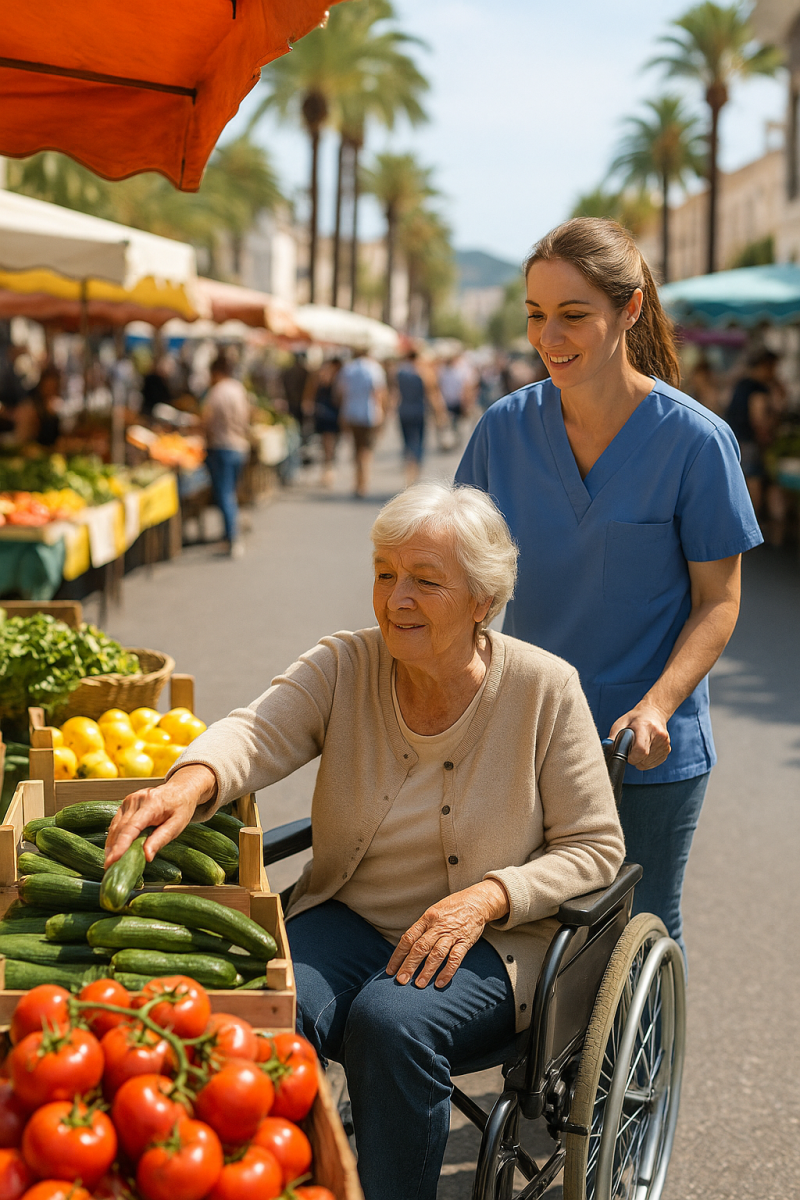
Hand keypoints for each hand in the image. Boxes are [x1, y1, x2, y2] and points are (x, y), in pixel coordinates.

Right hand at [104, 764, 216, 865]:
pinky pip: (116, 823)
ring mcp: (129, 801)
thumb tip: (146, 856)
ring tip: (110, 863)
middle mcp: (136, 800)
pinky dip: (114, 838)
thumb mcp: (177, 825)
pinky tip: (114, 850)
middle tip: (110, 868)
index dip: (121, 845)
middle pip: (120, 828)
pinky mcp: (125, 804)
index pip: (132, 827)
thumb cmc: (181, 807)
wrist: (180, 790)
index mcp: (152, 804)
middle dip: (113, 849)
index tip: (112, 860)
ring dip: (111, 845)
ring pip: (115, 827)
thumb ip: (161, 839)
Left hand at [386, 880, 508, 988]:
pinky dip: (448, 971)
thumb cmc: (451, 908)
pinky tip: (440, 982)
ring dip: (427, 970)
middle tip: (401, 980)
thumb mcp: (433, 912)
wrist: (476, 901)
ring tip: (419, 985)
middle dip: (409, 965)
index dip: (398, 954)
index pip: (409, 938)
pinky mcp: (465, 941)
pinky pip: (455, 958)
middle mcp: (438, 926)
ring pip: (437, 954)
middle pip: (420, 947)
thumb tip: (407, 948)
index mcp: (427, 918)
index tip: (391, 969)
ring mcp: (452, 934)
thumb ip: (422, 928)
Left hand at [609, 704, 670, 769]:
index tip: (627, 754)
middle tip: (631, 748)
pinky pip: (654, 763)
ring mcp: (665, 743)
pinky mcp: (668, 749)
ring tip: (639, 746)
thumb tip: (606, 747)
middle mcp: (658, 735)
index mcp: (646, 726)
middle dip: (634, 758)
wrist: (654, 713)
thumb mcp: (621, 722)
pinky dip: (646, 760)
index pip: (641, 750)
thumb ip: (613, 735)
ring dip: (640, 760)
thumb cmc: (635, 719)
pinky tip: (645, 749)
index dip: (632, 757)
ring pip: (648, 762)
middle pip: (644, 758)